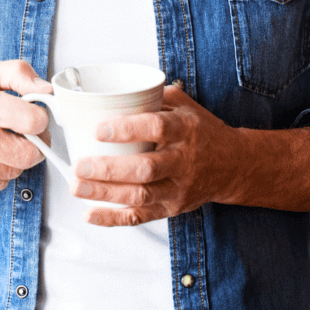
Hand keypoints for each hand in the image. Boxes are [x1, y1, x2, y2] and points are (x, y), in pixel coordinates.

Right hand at [0, 59, 51, 191]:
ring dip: (16, 158)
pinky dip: (0, 171)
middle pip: (28, 154)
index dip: (41, 118)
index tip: (34, 115)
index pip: (31, 121)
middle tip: (25, 133)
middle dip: (35, 144)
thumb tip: (46, 90)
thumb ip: (18, 73)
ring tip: (3, 141)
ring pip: (15, 171)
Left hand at [71, 85, 239, 225]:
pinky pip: (142, 216)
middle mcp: (183, 160)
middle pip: (145, 169)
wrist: (233, 164)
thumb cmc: (198, 129)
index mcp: (184, 129)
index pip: (156, 128)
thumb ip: (149, 96)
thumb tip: (108, 90)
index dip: (126, 129)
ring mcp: (179, 188)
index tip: (97, 129)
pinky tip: (90, 213)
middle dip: (109, 170)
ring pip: (141, 196)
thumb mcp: (181, 104)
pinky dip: (114, 218)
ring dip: (105, 194)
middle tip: (79, 166)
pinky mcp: (172, 207)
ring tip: (77, 187)